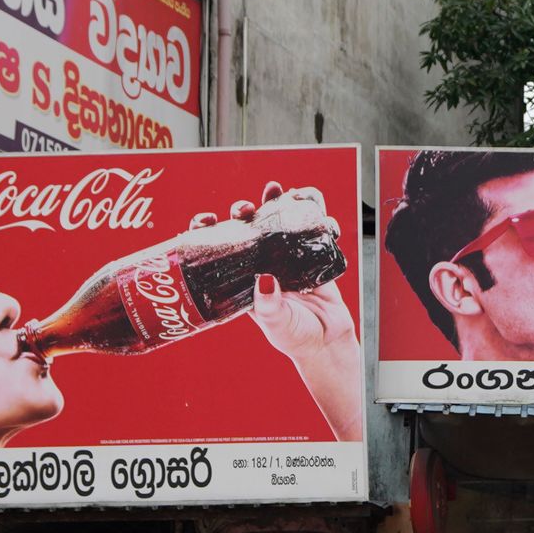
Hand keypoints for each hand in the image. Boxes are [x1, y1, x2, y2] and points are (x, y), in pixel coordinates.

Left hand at [197, 185, 364, 439]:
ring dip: (275, 202)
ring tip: (275, 190)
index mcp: (242, 280)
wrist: (328, 342)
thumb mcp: (277, 323)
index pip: (218, 250)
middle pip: (246, 229)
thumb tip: (263, 279)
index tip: (204, 219)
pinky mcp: (311, 256)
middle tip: (245, 208)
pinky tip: (308, 200)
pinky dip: (310, 212)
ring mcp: (286, 258)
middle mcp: (261, 265)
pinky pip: (309, 229)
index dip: (208, 232)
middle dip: (243, 212)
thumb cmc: (295, 338)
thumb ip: (269, 305)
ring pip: (275, 222)